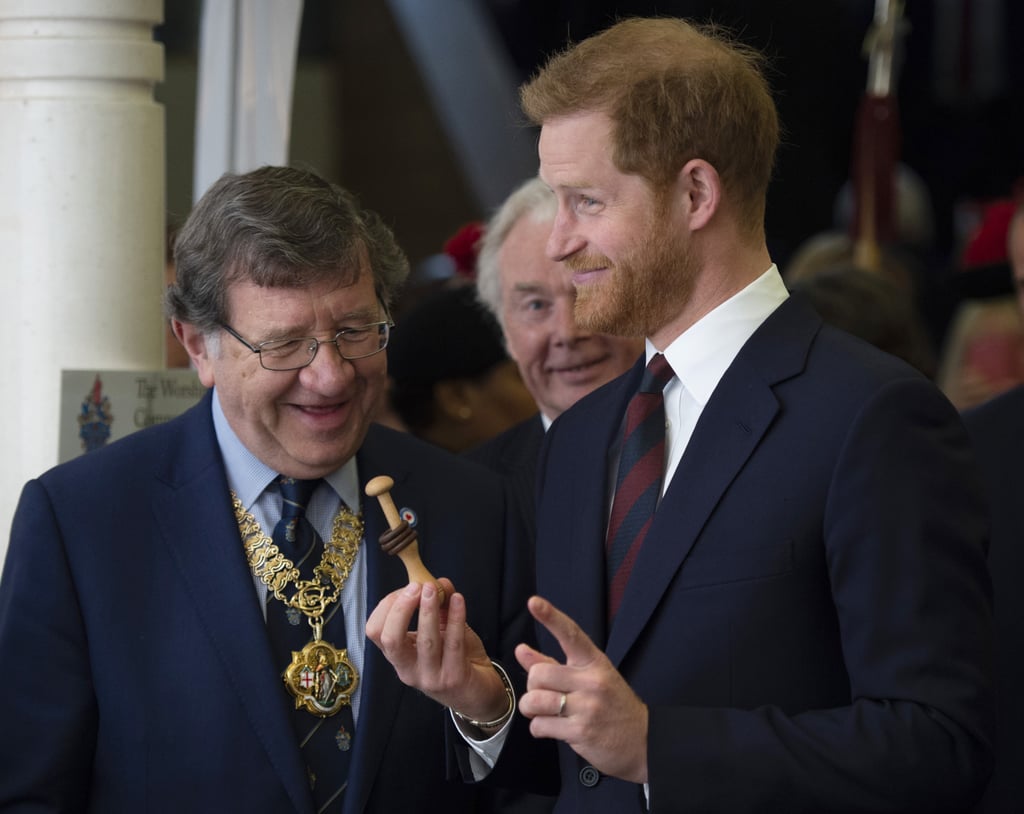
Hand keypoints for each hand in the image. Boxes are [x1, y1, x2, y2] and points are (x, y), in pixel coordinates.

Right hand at [365, 578, 508, 723]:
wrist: (479, 693)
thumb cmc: (455, 659)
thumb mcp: (441, 629)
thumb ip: (438, 604)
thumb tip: (439, 581)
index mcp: (399, 657)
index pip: (376, 631)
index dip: (388, 605)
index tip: (408, 588)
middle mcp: (408, 670)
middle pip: (390, 640)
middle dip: (400, 609)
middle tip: (416, 588)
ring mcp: (431, 677)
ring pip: (425, 641)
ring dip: (428, 611)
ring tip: (433, 589)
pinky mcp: (454, 678)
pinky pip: (454, 643)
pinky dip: (455, 618)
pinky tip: (459, 600)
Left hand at [515, 595, 648, 783]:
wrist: (643, 741)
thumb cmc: (612, 705)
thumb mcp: (589, 678)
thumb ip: (552, 664)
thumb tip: (521, 650)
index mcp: (594, 662)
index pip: (571, 634)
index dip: (550, 617)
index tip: (534, 602)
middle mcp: (591, 681)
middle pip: (538, 674)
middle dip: (533, 687)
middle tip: (544, 694)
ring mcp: (587, 707)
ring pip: (534, 701)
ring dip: (532, 709)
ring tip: (545, 712)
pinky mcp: (580, 731)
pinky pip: (539, 726)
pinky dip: (539, 728)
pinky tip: (553, 727)